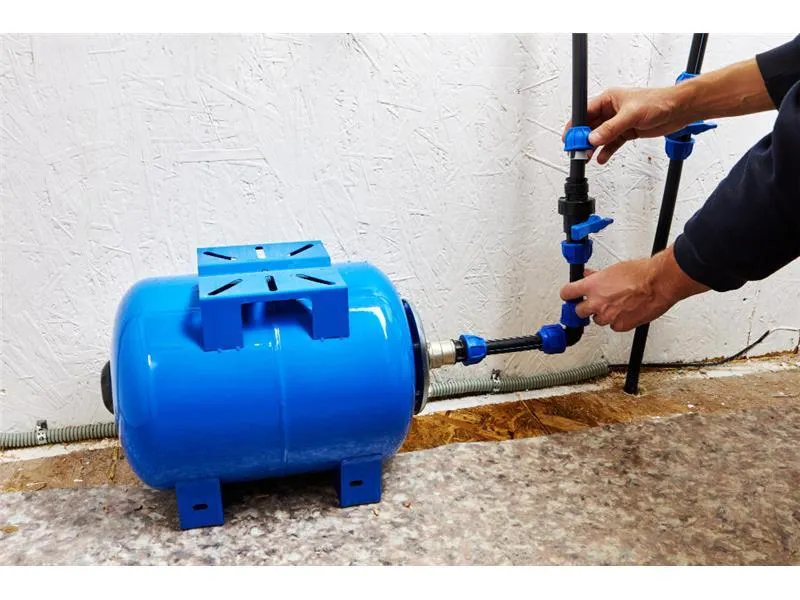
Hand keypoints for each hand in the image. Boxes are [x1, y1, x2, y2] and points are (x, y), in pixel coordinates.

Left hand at [559, 247, 708, 331]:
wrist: (659, 283)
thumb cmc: (641, 274)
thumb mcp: (612, 270)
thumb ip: (596, 276)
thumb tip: (589, 276)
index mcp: (592, 286)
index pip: (567, 293)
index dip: (568, 295)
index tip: (570, 296)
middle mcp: (597, 302)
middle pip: (578, 311)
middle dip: (585, 307)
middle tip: (594, 302)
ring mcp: (608, 315)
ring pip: (597, 320)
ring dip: (602, 315)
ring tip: (615, 305)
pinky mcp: (620, 325)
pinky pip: (613, 326)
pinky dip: (617, 321)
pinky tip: (625, 312)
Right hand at [562, 86, 691, 163]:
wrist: (678, 110)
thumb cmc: (658, 102)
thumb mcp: (631, 114)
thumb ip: (611, 128)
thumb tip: (594, 138)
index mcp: (609, 99)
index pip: (585, 112)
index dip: (575, 126)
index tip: (570, 138)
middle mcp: (611, 110)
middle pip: (590, 126)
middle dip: (582, 139)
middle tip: (577, 151)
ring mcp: (618, 122)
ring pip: (599, 136)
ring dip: (593, 147)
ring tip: (587, 157)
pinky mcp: (627, 132)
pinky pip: (611, 143)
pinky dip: (605, 151)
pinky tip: (601, 158)